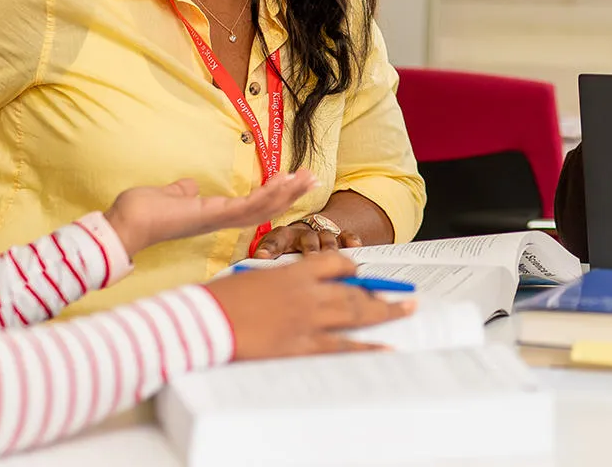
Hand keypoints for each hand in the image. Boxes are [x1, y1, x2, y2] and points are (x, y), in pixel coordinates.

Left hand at [105, 171, 314, 257]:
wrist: (125, 223)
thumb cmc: (142, 211)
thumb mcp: (170, 196)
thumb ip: (183, 192)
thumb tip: (188, 186)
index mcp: (213, 215)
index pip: (252, 207)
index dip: (274, 195)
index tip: (292, 180)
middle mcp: (221, 221)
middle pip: (266, 210)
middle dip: (291, 195)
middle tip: (313, 179)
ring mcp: (219, 220)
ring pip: (264, 209)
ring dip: (287, 193)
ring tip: (308, 178)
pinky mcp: (214, 216)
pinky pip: (248, 207)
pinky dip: (269, 194)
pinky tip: (284, 181)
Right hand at [203, 251, 413, 359]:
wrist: (204, 321)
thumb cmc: (219, 299)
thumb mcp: (252, 280)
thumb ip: (276, 283)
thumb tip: (286, 292)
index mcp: (295, 272)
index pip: (336, 263)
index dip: (351, 268)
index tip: (359, 274)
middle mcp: (309, 293)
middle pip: (354, 290)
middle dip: (380, 292)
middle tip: (403, 295)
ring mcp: (308, 320)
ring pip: (356, 314)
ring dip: (385, 312)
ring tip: (407, 310)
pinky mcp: (302, 346)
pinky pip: (343, 347)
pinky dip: (367, 348)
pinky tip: (385, 348)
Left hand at [251, 219, 363, 258]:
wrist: (305, 239)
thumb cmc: (285, 255)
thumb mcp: (271, 259)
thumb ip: (262, 266)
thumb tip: (250, 275)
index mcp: (282, 237)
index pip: (274, 240)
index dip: (269, 248)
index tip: (262, 257)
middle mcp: (302, 234)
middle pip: (307, 239)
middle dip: (309, 250)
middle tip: (310, 259)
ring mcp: (321, 235)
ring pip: (328, 238)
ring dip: (329, 248)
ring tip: (332, 258)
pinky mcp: (339, 237)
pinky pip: (347, 235)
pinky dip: (351, 240)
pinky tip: (354, 246)